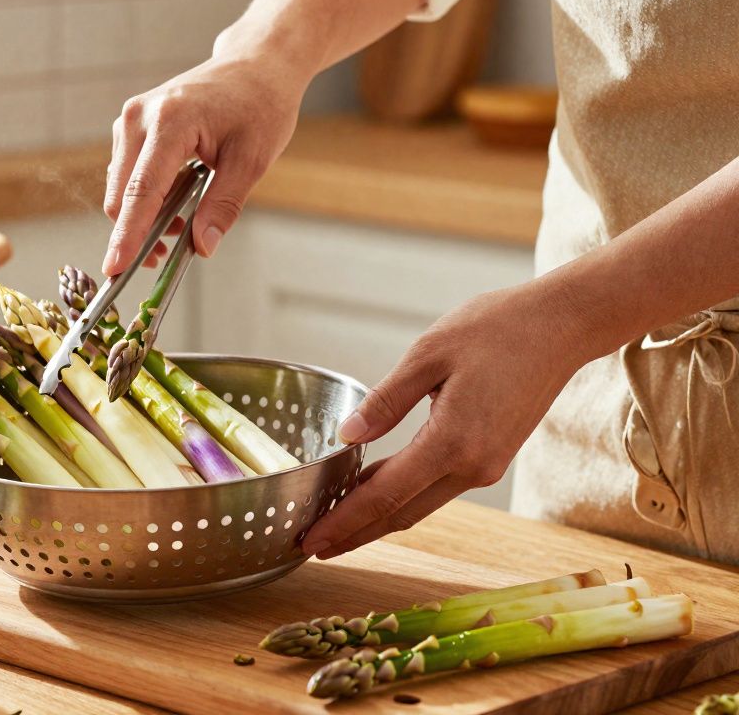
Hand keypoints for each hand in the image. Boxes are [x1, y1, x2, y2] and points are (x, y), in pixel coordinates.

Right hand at [102, 38, 309, 275]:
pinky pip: (126, 175)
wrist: (255, 66)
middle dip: (137, 232)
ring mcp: (130, 120)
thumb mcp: (252, 160)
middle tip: (167, 255)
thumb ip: (223, 205)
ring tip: (183, 222)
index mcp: (170, 121)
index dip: (128, 235)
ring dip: (142, 215)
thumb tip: (203, 246)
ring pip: (120, 188)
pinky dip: (145, 198)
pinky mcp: (131, 126)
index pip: (141, 191)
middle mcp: (139, 117)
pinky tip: (175, 201)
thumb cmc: (259, 104)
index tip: (115, 268)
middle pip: (121, 195)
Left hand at [300, 282, 590, 558]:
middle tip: (311, 546)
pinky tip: (374, 494)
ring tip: (334, 526)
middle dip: (354, 533)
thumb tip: (345, 437)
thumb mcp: (429, 354)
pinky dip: (401, 497)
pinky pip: (436, 488)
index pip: (384, 496)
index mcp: (452, 442)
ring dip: (376, 518)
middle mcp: (472, 467)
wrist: (562, 327)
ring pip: (418, 505)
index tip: (311, 540)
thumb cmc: (496, 329)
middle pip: (400, 513)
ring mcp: (486, 467)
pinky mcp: (491, 458)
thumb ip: (385, 401)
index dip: (343, 521)